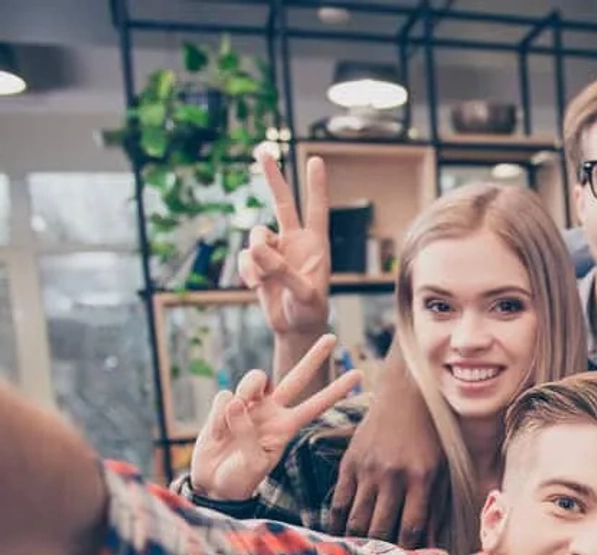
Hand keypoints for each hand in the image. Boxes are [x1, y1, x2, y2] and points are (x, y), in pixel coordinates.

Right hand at [189, 335, 360, 500]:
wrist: (213, 484)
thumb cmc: (239, 479)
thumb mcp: (252, 465)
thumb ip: (248, 436)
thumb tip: (238, 402)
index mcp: (286, 426)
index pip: (316, 405)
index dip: (336, 391)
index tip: (359, 375)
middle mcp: (272, 410)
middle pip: (296, 377)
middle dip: (314, 357)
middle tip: (332, 337)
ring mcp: (249, 405)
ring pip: (254, 378)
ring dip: (247, 388)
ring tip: (236, 412)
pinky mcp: (225, 405)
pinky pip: (224, 397)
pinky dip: (218, 416)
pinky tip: (218, 432)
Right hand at [240, 144, 330, 337]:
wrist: (295, 328)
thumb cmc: (309, 311)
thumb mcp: (303, 294)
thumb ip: (282, 270)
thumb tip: (256, 247)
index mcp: (316, 245)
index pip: (317, 209)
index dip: (316, 185)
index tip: (316, 159)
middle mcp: (295, 241)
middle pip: (283, 203)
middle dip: (272, 177)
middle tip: (263, 149)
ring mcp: (275, 250)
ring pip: (256, 236)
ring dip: (257, 258)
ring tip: (265, 281)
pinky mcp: (259, 263)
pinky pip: (245, 258)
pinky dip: (248, 271)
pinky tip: (255, 287)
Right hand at [328, 349, 440, 545]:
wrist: (407, 395)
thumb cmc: (432, 438)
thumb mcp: (442, 470)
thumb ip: (437, 507)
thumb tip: (435, 546)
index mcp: (422, 478)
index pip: (413, 527)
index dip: (410, 552)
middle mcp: (393, 475)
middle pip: (383, 528)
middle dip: (383, 554)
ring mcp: (368, 469)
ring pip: (359, 520)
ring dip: (359, 544)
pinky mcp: (350, 463)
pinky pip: (340, 503)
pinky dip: (338, 525)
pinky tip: (341, 539)